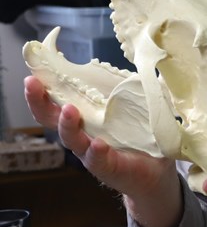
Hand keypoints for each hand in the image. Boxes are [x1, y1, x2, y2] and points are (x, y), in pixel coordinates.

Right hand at [24, 76, 182, 226]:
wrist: (155, 170)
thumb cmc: (139, 135)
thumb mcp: (134, 105)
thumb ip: (130, 85)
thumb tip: (139, 56)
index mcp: (85, 117)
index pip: (56, 103)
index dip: (41, 91)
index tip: (32, 75)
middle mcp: (82, 135)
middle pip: (53, 120)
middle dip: (40, 103)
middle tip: (34, 85)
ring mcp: (92, 152)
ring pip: (73, 140)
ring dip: (68, 125)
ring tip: (70, 110)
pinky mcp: (108, 167)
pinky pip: (98, 160)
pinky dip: (96, 152)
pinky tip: (98, 144)